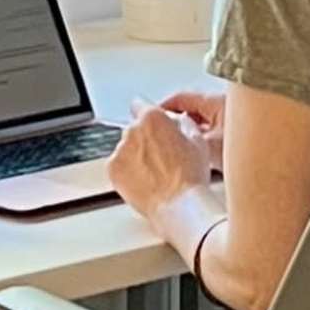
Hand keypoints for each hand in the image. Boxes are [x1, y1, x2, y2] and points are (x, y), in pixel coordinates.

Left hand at [108, 94, 219, 226]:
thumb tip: (174, 120)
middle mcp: (132, 130)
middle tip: (162, 156)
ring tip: (156, 173)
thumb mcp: (197, 139)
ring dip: (136, 155)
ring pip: (126, 148)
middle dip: (145, 138)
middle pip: (134, 128)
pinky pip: (119, 165)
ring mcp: (120, 151)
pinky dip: (128, 171)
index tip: (150, 122)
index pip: (140, 104)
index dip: (148, 114)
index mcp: (152, 118)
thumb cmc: (190, 175)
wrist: (179, 205)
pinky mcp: (113, 170)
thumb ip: (180, 122)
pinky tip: (146, 180)